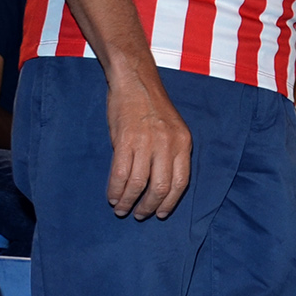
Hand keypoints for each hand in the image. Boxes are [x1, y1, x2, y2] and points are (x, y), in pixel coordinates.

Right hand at [106, 76, 192, 218]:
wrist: (135, 81)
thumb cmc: (152, 106)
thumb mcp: (173, 128)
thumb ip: (170, 153)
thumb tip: (161, 185)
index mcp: (183, 143)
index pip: (181, 182)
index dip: (170, 202)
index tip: (161, 213)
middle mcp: (167, 144)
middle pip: (160, 187)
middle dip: (149, 207)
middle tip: (140, 214)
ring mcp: (146, 142)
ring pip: (138, 184)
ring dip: (128, 201)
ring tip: (122, 209)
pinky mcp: (124, 141)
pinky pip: (120, 174)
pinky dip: (115, 190)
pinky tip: (113, 197)